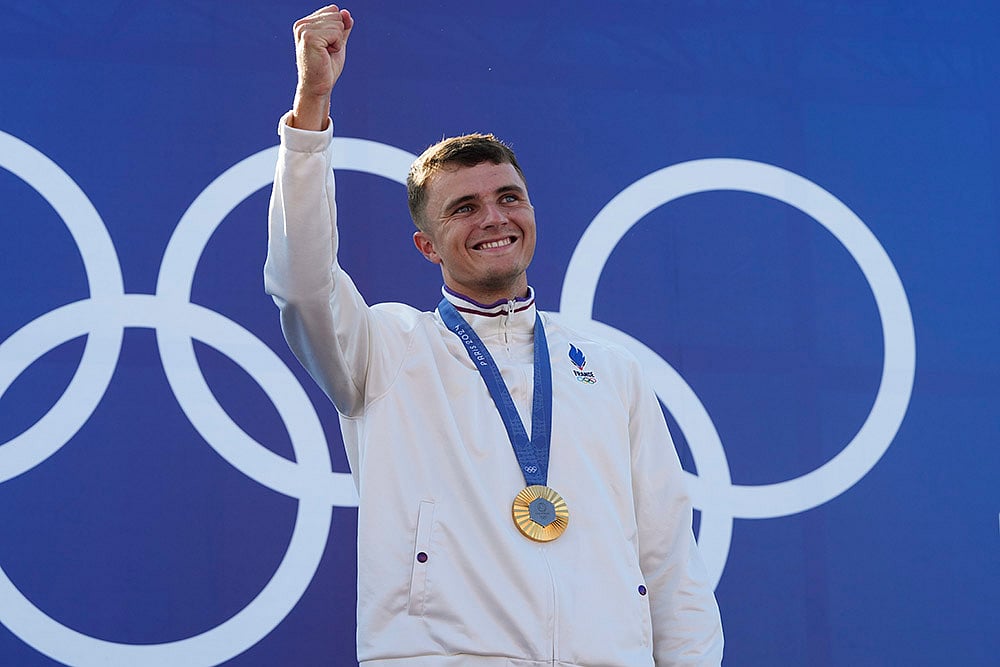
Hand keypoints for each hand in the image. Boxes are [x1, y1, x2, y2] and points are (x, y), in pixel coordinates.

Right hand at [290, 5, 353, 129]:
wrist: (318, 87)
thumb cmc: (326, 68)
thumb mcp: (337, 43)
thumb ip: (342, 27)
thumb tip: (346, 12)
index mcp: (306, 23)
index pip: (333, 10)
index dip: (338, 29)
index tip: (328, 45)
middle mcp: (302, 24)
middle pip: (336, 15)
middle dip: (338, 35)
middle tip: (327, 52)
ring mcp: (304, 30)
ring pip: (337, 23)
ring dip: (337, 41)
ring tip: (325, 54)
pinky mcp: (309, 37)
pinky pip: (336, 33)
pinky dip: (336, 46)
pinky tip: (326, 55)